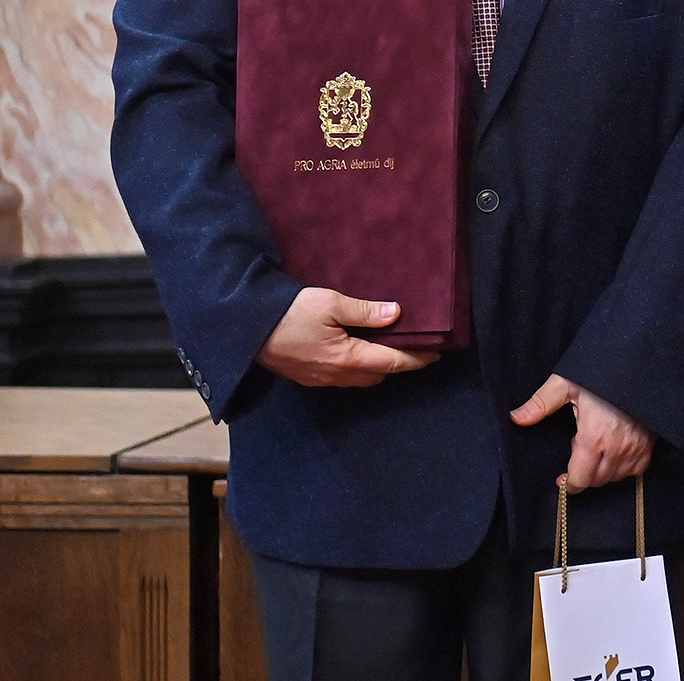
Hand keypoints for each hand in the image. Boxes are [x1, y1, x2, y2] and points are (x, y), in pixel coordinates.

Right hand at [256, 287, 436, 386]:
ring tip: (385, 344)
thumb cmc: (289, 312)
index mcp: (346, 359)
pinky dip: (355, 366)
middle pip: (377, 375)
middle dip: (397, 363)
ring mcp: (319, 379)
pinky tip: (354, 348)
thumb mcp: (331, 303)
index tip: (437, 354)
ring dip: (375, 366)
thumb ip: (365, 311)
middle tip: (412, 344)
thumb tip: (396, 314)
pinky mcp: (306, 377)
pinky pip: (340, 377)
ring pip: (359, 378)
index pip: (392, 362)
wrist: (246, 327)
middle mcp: (335, 376)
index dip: (417, 358)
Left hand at [512, 375, 655, 491]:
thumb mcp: (566, 383)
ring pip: (614, 477)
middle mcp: (616, 448)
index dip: (568, 483)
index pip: (580, 479)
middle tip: (579, 449)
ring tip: (597, 447)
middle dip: (583, 473)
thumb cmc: (602, 373)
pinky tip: (615, 451)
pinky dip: (623, 467)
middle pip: (596, 481)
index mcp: (594, 438)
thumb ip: (541, 403)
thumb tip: (516, 418)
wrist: (638, 365)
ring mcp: (635, 448)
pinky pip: (634, 470)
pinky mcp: (649, 446)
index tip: (562, 478)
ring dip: (603, 471)